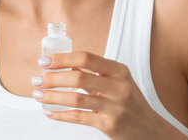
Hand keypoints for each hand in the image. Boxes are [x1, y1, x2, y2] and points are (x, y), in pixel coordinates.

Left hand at [32, 51, 186, 139]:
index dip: (62, 58)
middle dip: (52, 78)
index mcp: (119, 70)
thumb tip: (61, 65)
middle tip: (36, 80)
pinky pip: (79, 117)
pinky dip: (61, 114)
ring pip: (76, 98)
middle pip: (78, 77)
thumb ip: (95, 73)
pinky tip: (49, 112)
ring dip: (52, 96)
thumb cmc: (129, 102)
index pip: (86, 58)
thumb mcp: (119, 81)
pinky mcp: (110, 124)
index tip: (44, 61)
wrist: (151, 130)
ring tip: (37, 95)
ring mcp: (115, 106)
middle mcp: (119, 86)